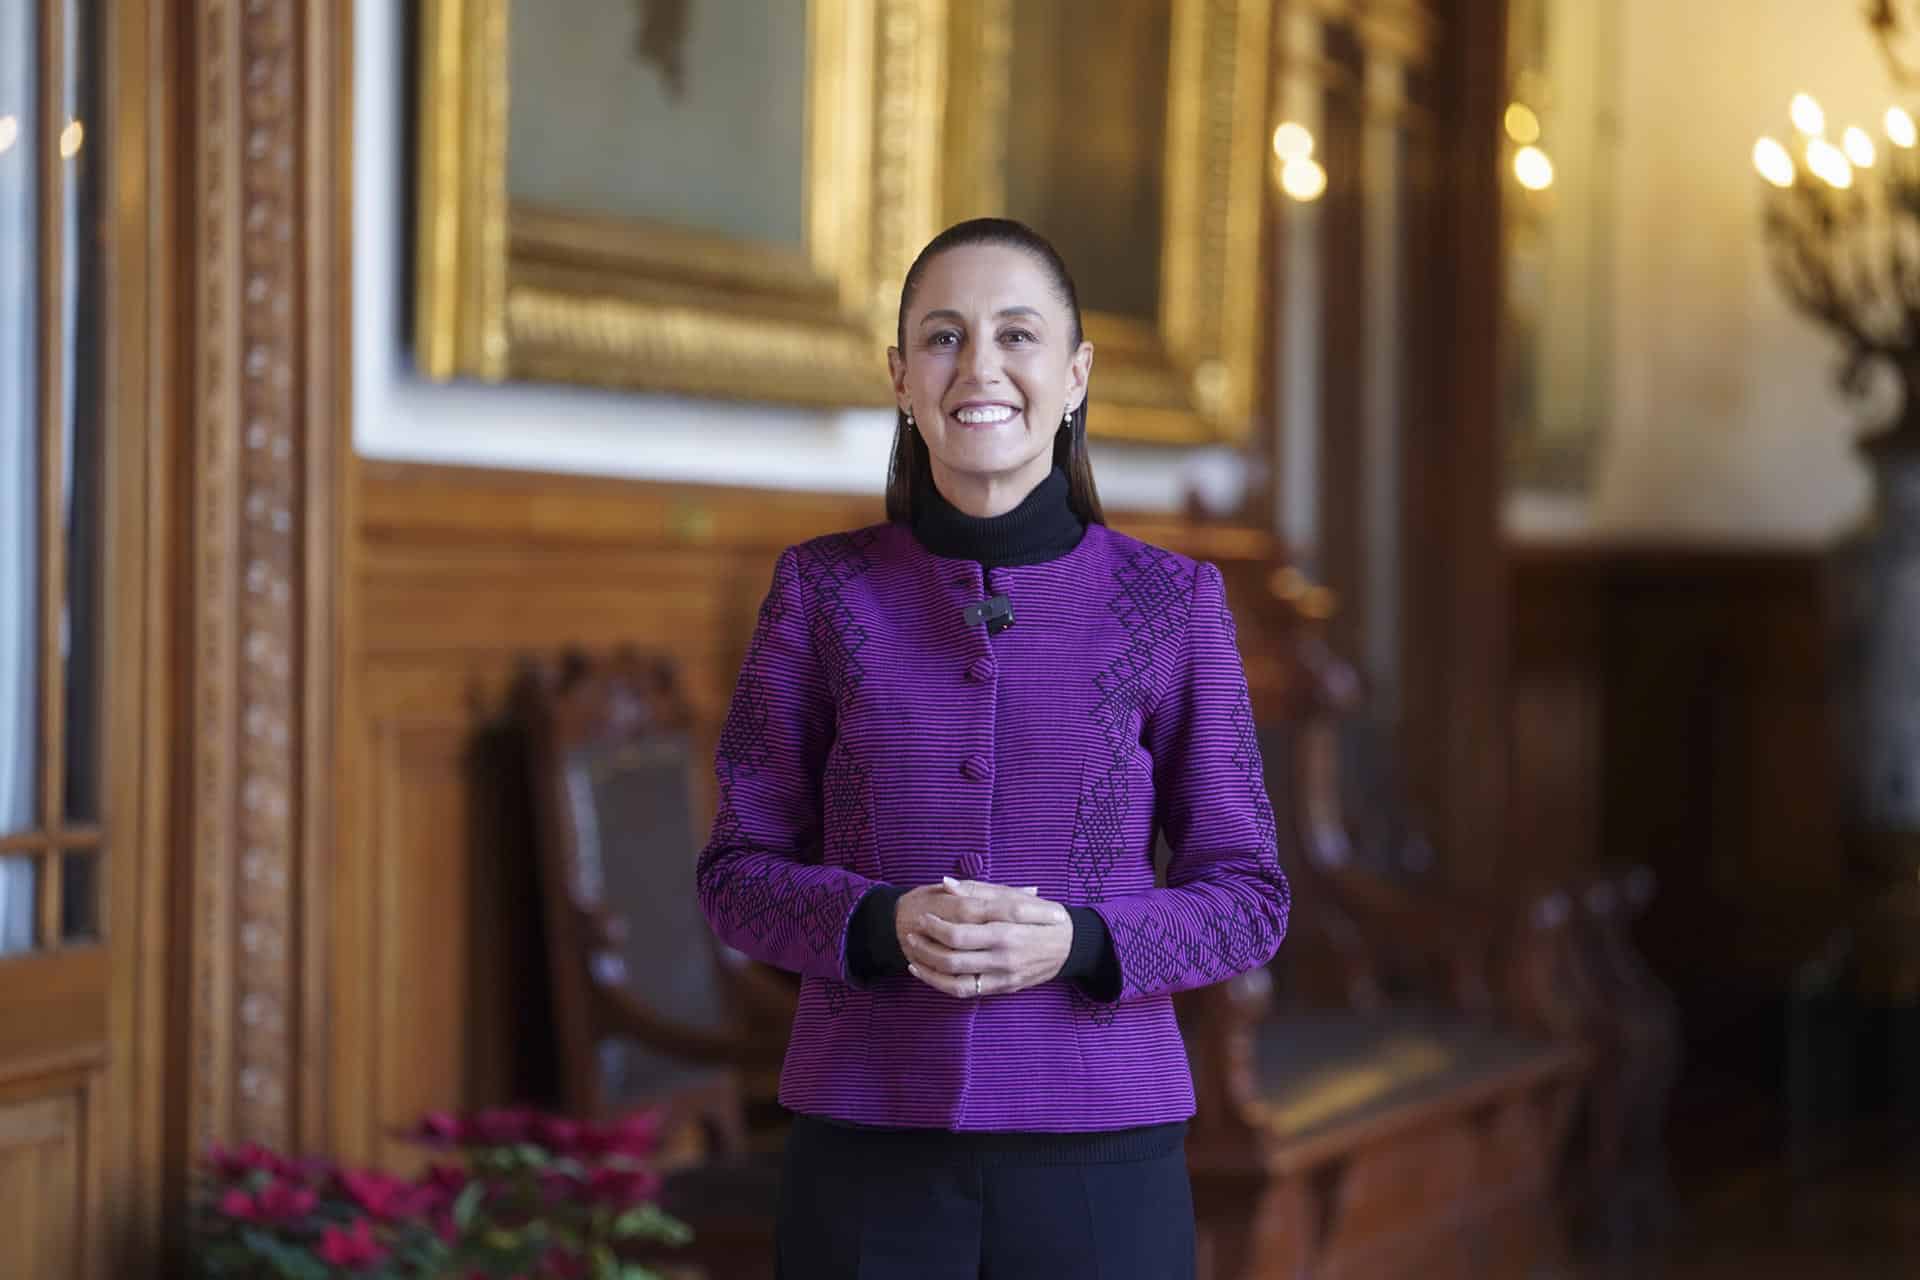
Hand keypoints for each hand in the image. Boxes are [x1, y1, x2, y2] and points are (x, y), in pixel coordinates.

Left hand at [898, 876, 1072, 998]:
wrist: (1072, 945)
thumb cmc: (1042, 915)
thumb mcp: (1016, 895)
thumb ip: (979, 890)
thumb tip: (946, 883)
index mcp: (1007, 925)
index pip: (961, 928)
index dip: (936, 924)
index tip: (923, 916)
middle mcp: (1005, 951)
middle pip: (955, 954)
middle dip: (927, 944)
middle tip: (913, 933)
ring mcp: (1004, 973)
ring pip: (957, 978)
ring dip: (929, 968)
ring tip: (913, 955)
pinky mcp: (1004, 987)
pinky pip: (967, 991)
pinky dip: (942, 984)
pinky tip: (927, 973)